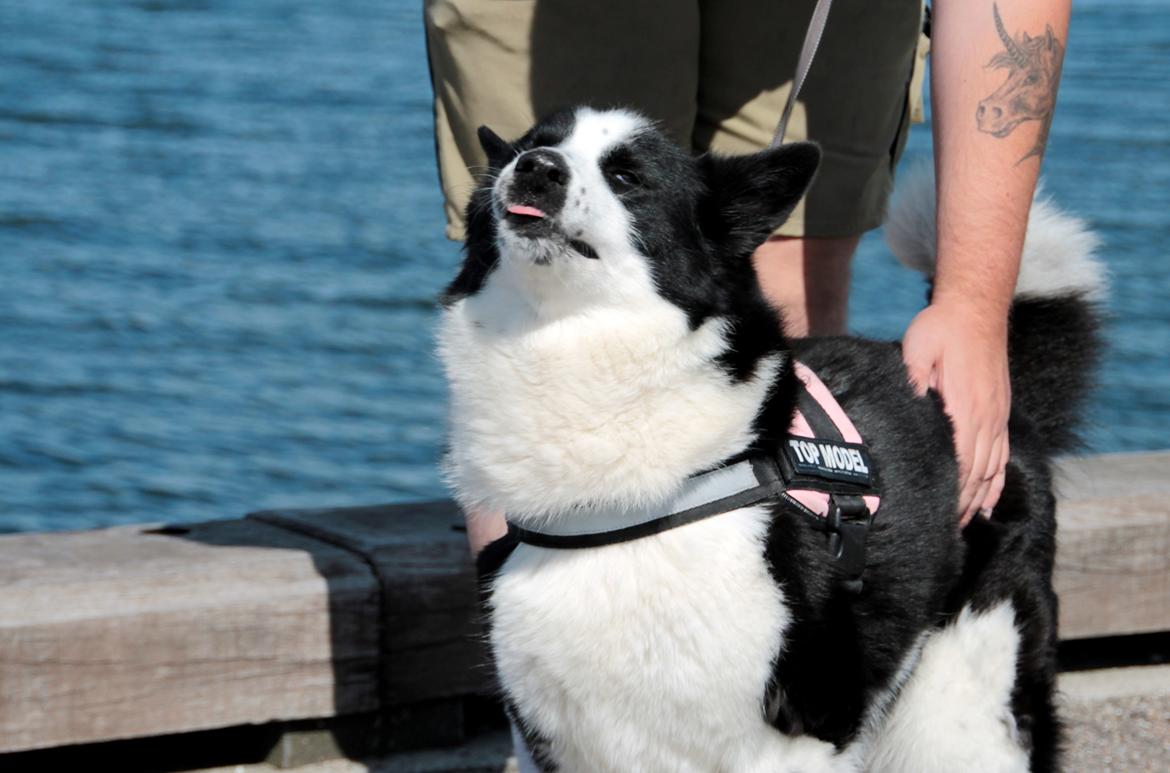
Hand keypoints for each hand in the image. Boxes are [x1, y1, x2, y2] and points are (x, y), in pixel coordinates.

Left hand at [902, 300, 1010, 526]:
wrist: (978, 308)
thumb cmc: (941, 328)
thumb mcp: (918, 348)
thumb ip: (913, 379)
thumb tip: (908, 407)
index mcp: (965, 406)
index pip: (960, 462)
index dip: (951, 494)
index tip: (936, 518)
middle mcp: (986, 417)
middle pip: (976, 474)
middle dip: (961, 506)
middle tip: (942, 535)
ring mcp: (997, 415)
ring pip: (991, 469)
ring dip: (977, 499)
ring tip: (962, 526)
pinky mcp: (1000, 411)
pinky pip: (1002, 455)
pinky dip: (996, 482)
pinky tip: (987, 502)